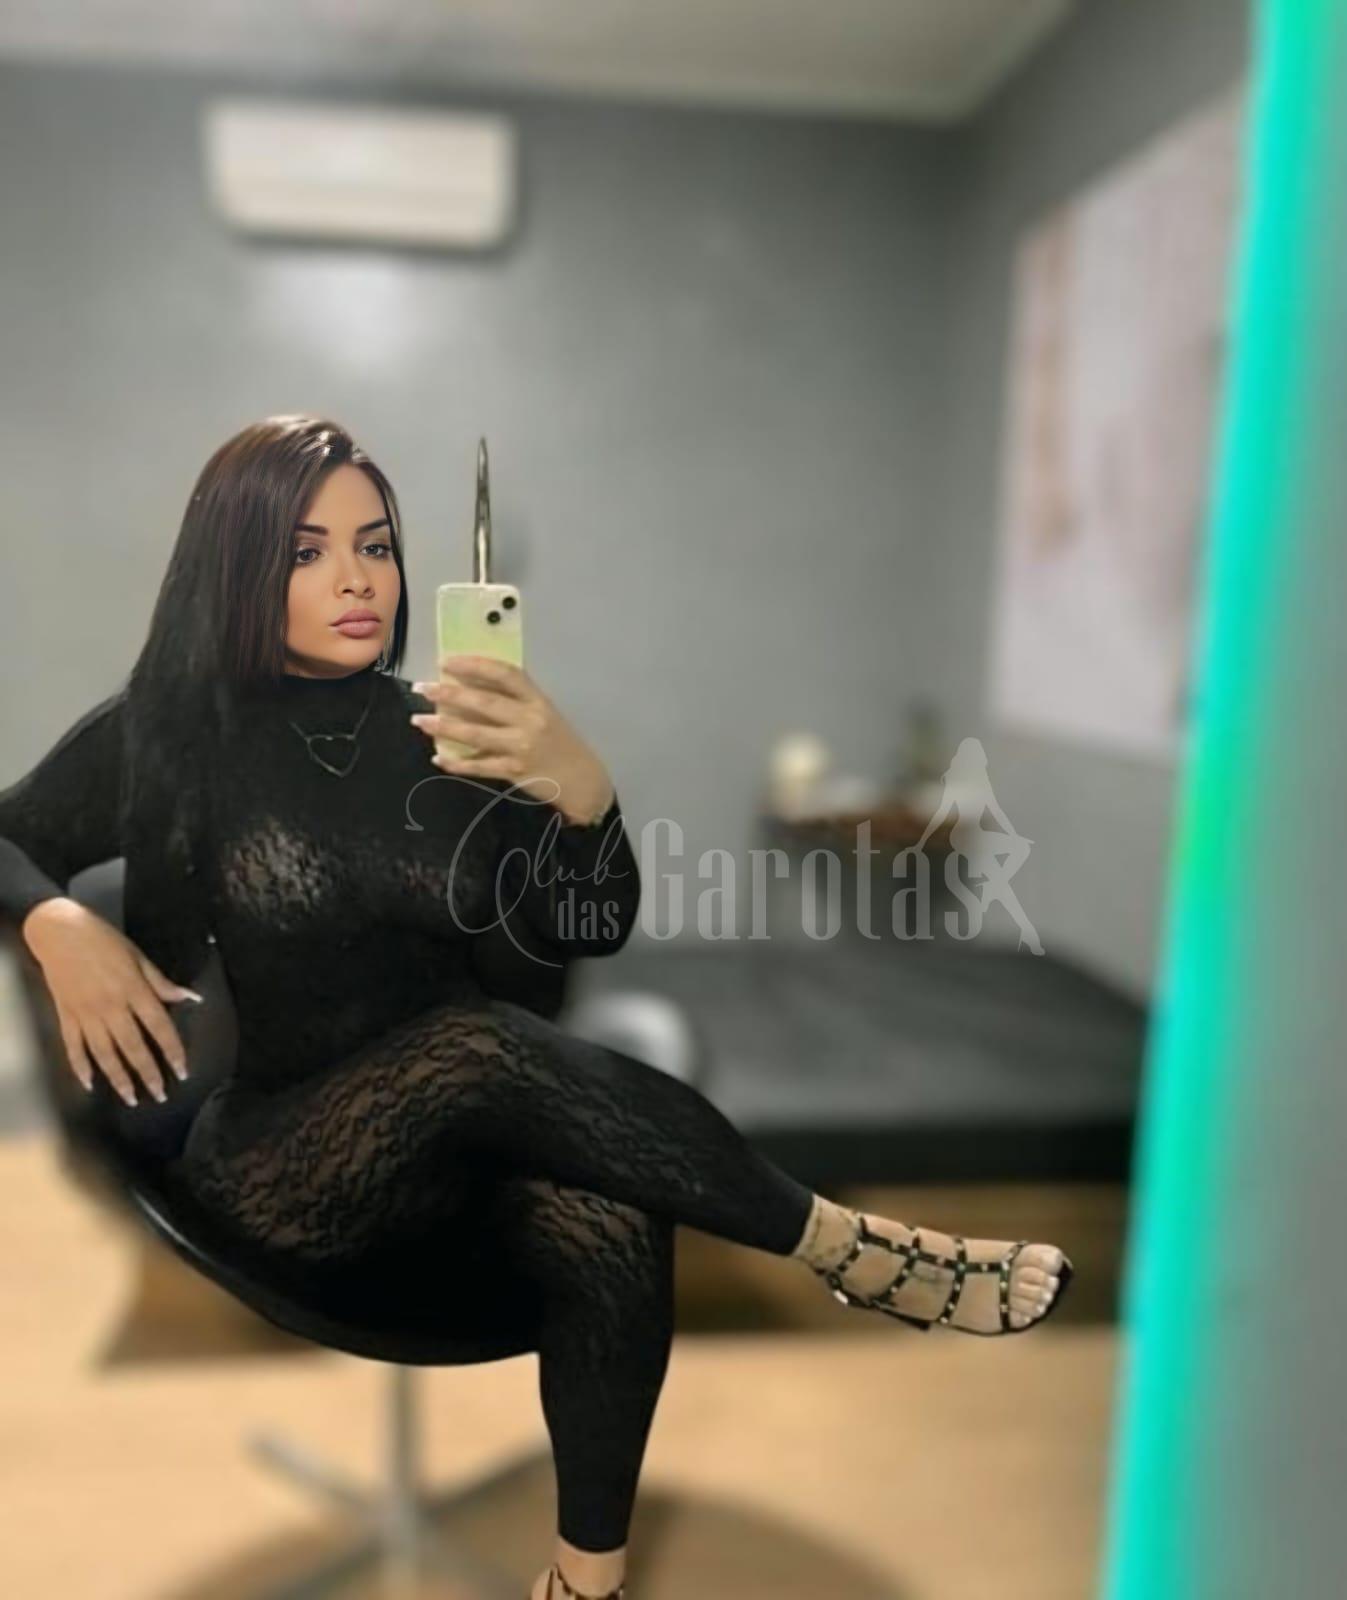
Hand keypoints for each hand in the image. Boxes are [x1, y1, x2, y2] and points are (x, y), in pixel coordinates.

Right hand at [21, 899, 195, 1105]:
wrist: (59, 931)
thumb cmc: (103, 940)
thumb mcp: (138, 956)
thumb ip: (161, 982)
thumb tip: (191, 998)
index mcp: (133, 990)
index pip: (159, 1027)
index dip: (172, 1050)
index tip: (183, 1071)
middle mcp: (111, 1007)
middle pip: (133, 1047)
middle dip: (148, 1073)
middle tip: (160, 1095)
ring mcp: (86, 1014)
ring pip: (105, 1053)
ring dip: (119, 1078)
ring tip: (131, 1098)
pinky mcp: (66, 1015)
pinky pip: (74, 1047)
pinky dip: (80, 1067)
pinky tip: (89, 1084)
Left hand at [410, 655, 614, 825]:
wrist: (583, 781)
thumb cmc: (560, 743)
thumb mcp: (545, 714)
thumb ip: (516, 701)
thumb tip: (470, 689)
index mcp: (538, 700)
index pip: (505, 674)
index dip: (475, 665)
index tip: (448, 662)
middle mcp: (530, 720)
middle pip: (484, 701)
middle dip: (449, 694)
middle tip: (423, 687)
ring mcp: (522, 746)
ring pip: (475, 733)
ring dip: (444, 726)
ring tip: (419, 720)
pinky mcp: (515, 770)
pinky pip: (478, 766)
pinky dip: (456, 763)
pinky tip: (438, 758)